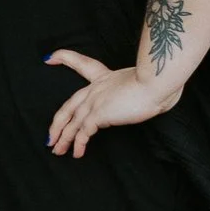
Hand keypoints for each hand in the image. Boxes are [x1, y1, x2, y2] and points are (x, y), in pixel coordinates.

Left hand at [44, 50, 177, 156]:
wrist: (157, 81)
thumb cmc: (160, 81)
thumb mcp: (147, 82)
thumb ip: (143, 91)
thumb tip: (152, 100)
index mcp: (105, 76)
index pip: (81, 64)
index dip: (64, 58)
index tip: (50, 57)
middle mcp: (96, 88)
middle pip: (68, 106)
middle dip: (57, 123)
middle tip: (49, 137)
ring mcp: (95, 101)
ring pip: (72, 123)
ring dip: (64, 139)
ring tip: (57, 151)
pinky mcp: (99, 114)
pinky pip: (83, 132)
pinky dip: (78, 144)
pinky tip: (77, 153)